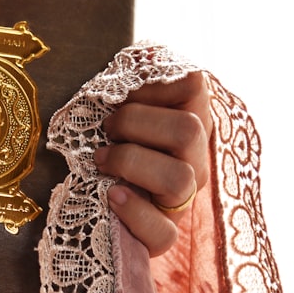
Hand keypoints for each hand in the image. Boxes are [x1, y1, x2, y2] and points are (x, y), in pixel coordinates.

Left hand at [92, 71, 211, 256]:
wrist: (99, 207)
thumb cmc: (111, 147)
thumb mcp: (120, 112)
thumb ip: (133, 86)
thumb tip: (144, 57)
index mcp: (188, 119)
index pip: (193, 85)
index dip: (153, 82)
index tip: (122, 92)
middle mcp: (195, 158)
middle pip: (188, 131)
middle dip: (136, 123)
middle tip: (107, 128)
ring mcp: (184, 199)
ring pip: (179, 178)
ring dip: (131, 163)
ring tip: (101, 160)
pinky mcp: (165, 235)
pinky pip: (164, 231)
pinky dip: (134, 212)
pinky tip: (111, 196)